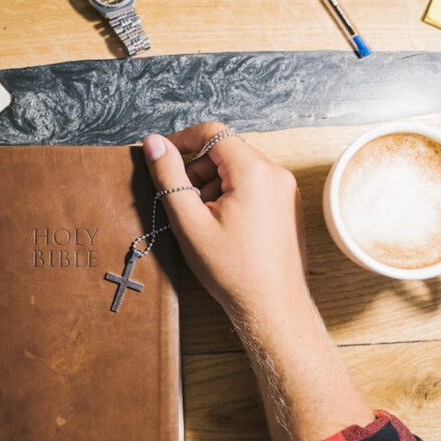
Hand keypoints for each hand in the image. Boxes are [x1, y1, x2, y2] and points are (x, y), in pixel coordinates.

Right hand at [144, 123, 373, 440]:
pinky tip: (223, 229)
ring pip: (237, 169)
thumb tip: (153, 143)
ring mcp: (286, 190)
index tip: (162, 160)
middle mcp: (275, 173)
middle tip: (184, 205)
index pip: (211, 132)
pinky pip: (252, 186)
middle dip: (197, 171)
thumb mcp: (189, 222)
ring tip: (204, 223)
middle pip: (224, 151)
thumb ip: (169, 177)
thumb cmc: (232, 270)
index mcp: (253, 171)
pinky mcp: (287, 205)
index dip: (181, 141)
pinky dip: (230, 197)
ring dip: (212, 186)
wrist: (273, 307)